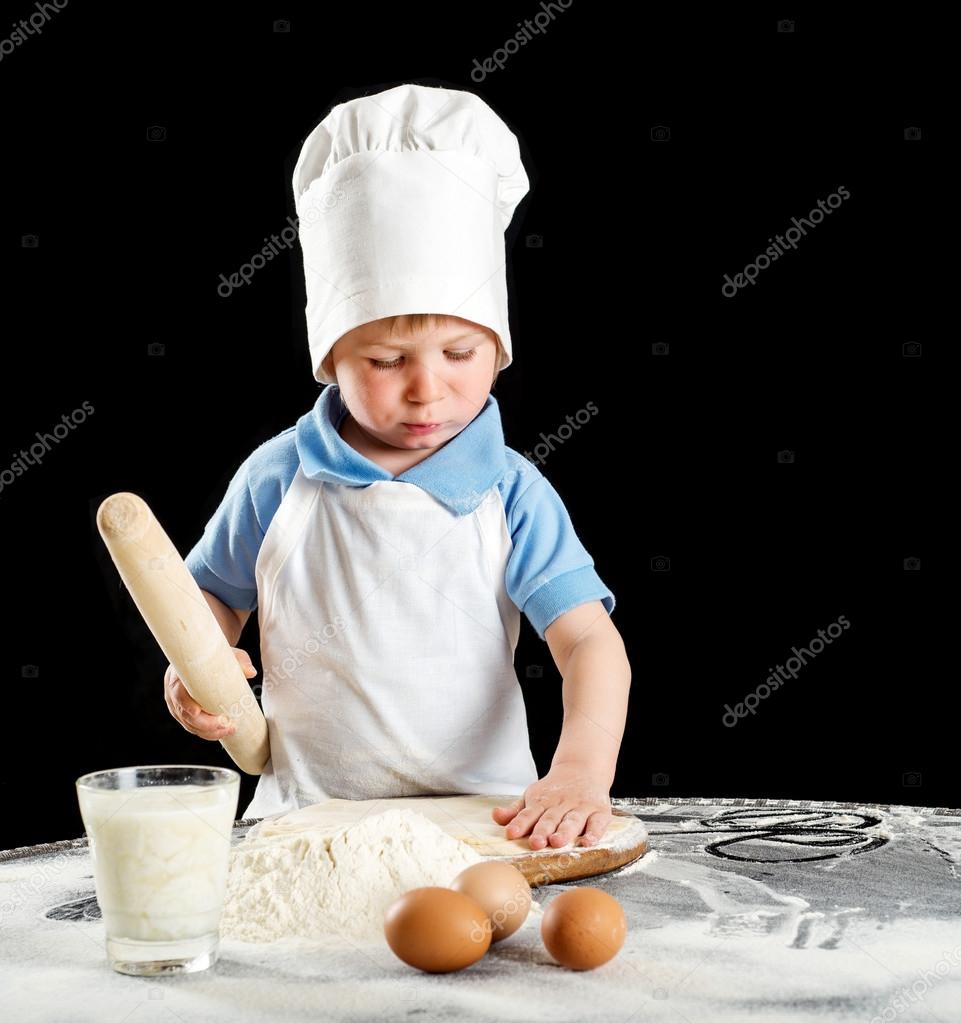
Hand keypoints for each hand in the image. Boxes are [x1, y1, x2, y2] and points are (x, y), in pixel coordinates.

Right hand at [163, 647, 255, 739]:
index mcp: (178, 675)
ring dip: (208, 731)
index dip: (185, 704)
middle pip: (183, 713)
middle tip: (225, 724)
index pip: (177, 692)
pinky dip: (205, 732)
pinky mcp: (183, 713)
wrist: (201, 659)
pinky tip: (220, 732)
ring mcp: (177, 705)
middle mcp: (173, 692)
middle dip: (204, 723)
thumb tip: (251, 672)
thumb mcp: (225, 654)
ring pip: (188, 724)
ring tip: (229, 729)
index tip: (197, 711)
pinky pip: (191, 727)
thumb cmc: (211, 657)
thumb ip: (239, 660)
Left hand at [491, 764, 612, 849]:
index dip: (519, 824)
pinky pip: (598, 824)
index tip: (511, 834)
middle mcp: (560, 805)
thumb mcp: (532, 796)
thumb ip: (515, 811)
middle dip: (542, 831)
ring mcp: (580, 807)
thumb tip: (495, 816)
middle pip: (550, 819)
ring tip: (557, 841)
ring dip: (565, 831)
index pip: (528, 814)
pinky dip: (594, 833)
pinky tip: (588, 842)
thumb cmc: (554, 790)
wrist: (583, 768)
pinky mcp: (599, 812)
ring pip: (572, 821)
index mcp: (542, 802)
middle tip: (535, 843)